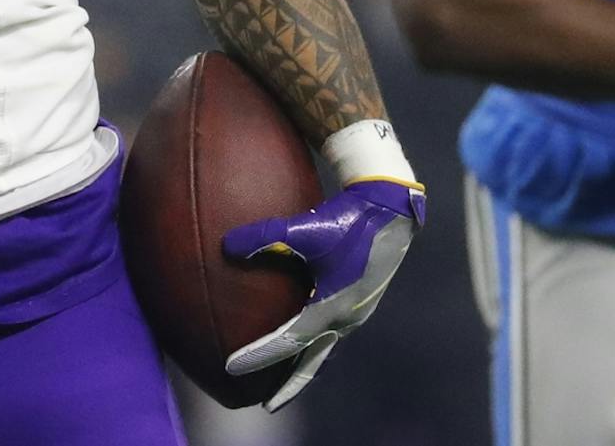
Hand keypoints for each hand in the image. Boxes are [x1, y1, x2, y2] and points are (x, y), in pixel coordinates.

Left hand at [221, 177, 424, 411]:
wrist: (389, 210)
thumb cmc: (346, 219)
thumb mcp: (304, 228)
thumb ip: (265, 237)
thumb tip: (226, 247)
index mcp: (333, 307)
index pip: (288, 341)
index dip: (258, 355)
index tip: (230, 368)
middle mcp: (346, 317)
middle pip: (313, 361)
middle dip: (289, 385)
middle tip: (267, 405)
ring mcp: (355, 312)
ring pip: (324, 349)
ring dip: (303, 366)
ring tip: (282, 378)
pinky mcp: (358, 301)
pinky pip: (331, 333)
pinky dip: (313, 345)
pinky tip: (300, 338)